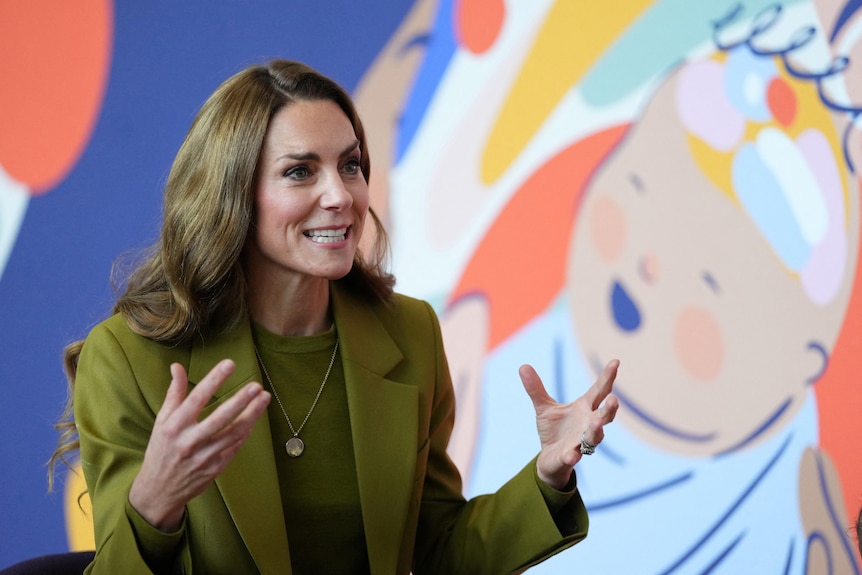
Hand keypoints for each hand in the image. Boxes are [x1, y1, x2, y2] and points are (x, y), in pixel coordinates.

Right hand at [129, 360, 270, 530]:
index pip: (196, 398)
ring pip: (233, 433)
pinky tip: (255, 419)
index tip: (230, 364)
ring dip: (252, 415)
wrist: (159, 490)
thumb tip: (177, 367)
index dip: (214, 380)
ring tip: (264, 398)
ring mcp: (203, 457)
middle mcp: (189, 441)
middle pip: (220, 417)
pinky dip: (246, 433)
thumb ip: (174, 393)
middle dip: (240, 400)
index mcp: (174, 426)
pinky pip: (234, 447)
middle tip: (256, 386)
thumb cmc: (161, 449)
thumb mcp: (162, 421)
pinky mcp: (215, 469)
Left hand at [520, 359, 619, 488]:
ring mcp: (581, 442)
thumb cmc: (554, 430)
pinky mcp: (569, 457)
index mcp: (584, 408)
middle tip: (614, 400)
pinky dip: (572, 456)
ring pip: (593, 437)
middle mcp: (588, 425)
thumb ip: (536, 389)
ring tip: (597, 424)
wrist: (550, 458)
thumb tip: (523, 366)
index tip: (616, 361)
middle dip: (610, 409)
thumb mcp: (544, 407)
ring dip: (596, 431)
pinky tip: (571, 455)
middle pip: (604, 416)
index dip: (607, 377)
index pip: (599, 391)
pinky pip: (572, 456)